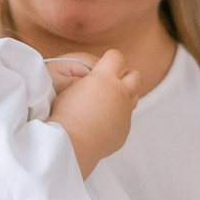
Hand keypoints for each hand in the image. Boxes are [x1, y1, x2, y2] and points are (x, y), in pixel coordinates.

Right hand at [49, 49, 139, 173]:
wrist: (72, 143)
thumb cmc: (65, 114)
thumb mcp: (71, 88)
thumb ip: (87, 80)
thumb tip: (91, 80)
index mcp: (104, 77)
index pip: (116, 57)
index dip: (110, 59)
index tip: (104, 65)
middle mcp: (120, 92)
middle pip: (135, 76)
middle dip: (126, 76)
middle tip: (113, 81)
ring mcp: (125, 111)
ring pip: (134, 97)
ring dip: (125, 96)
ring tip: (108, 102)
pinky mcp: (125, 128)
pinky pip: (125, 118)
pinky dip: (116, 117)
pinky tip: (101, 123)